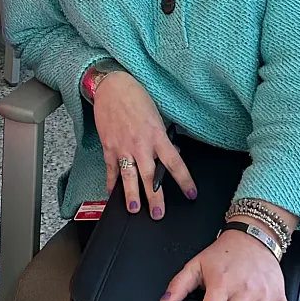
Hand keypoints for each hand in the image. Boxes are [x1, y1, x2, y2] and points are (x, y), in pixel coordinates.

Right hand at [92, 70, 196, 216]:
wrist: (112, 87)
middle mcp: (140, 144)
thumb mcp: (157, 115)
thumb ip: (162, 137)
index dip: (184, 181)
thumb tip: (170, 152)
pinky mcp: (108, 147)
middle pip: (149, 176)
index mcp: (157, 135)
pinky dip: (111, 183)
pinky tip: (112, 193)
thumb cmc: (136, 97)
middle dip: (154, 197)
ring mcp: (122, 147)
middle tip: (158, 214)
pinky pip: (111, 169)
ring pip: (128, 177)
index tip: (191, 193)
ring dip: (131, 195)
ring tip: (134, 209)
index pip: (175, 163)